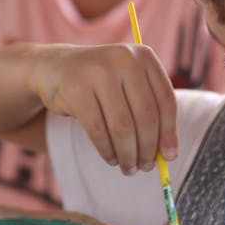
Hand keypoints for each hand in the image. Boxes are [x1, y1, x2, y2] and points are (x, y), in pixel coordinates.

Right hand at [28, 44, 176, 175]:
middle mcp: (124, 60)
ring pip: (122, 127)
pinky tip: (111, 158)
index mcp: (143, 56)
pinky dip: (107, 151)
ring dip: (128, 154)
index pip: (165, 101)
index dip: (170, 132)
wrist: (55, 68)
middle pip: (146, 116)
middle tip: (147, 168)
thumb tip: (167, 154)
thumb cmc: (101, 83)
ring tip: (129, 168)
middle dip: (148, 148)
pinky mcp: (76, 91)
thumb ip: (148, 111)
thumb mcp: (128, 84)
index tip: (169, 157)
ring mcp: (98, 73)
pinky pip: (98, 131)